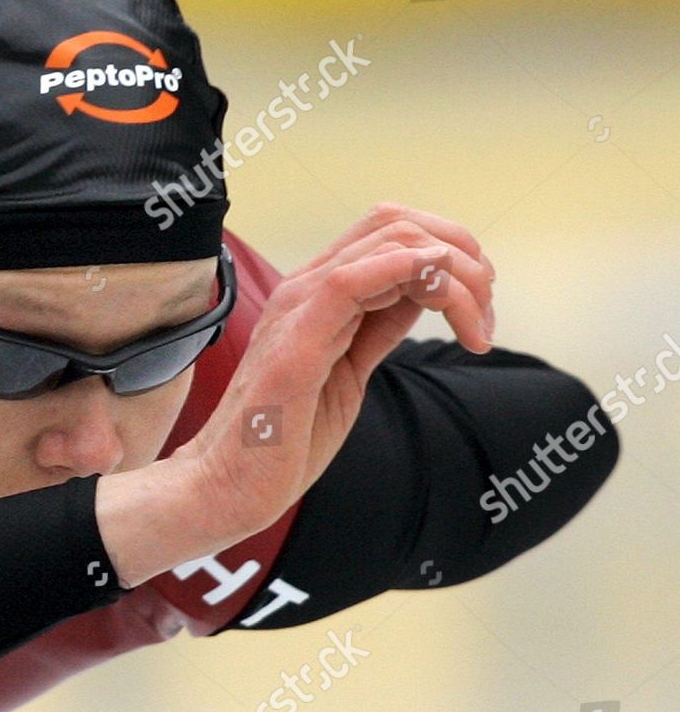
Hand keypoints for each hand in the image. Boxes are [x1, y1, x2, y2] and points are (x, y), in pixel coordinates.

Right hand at [175, 202, 495, 541]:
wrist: (227, 487)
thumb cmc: (282, 440)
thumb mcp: (351, 371)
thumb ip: (380, 326)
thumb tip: (426, 291)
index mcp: (317, 295)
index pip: (392, 232)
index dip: (451, 252)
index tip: (480, 309)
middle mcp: (305, 289)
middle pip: (397, 223)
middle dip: (463, 258)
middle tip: (485, 318)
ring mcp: (296, 311)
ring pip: (390, 243)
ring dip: (455, 277)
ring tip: (477, 330)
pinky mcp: (294, 345)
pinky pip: (349, 282)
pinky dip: (408, 273)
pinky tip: (441, 298)